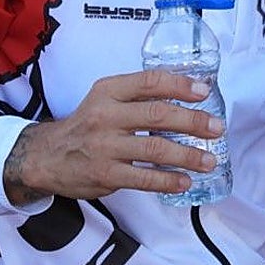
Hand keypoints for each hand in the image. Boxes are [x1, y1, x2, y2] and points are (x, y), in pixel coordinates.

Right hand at [2, 70, 223, 204]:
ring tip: (209, 160)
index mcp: (109, 91)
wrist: (47, 156)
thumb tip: (188, 92)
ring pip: (155, 150)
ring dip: (187, 156)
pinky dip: (167, 181)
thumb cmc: (87, 124)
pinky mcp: (105, 174)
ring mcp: (105, 147)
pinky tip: (184, 181)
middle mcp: (106, 115)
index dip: (180, 86)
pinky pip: (143, 179)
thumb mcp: (105, 98)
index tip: (204, 93)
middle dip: (193, 122)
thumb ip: (138, 94)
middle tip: (216, 128)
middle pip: (157, 116)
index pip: (149, 82)